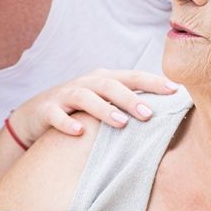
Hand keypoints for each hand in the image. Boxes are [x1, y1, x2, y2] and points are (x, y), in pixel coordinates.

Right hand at [8, 69, 177, 146]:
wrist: (35, 114)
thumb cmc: (80, 111)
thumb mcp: (104, 103)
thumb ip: (128, 105)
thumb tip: (166, 115)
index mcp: (104, 80)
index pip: (132, 77)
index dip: (153, 82)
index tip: (175, 91)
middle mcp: (86, 83)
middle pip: (110, 86)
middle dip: (131, 99)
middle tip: (149, 115)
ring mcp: (65, 95)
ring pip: (85, 98)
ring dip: (104, 109)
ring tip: (121, 123)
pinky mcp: (47, 110)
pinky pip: (57, 116)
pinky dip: (68, 123)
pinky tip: (80, 132)